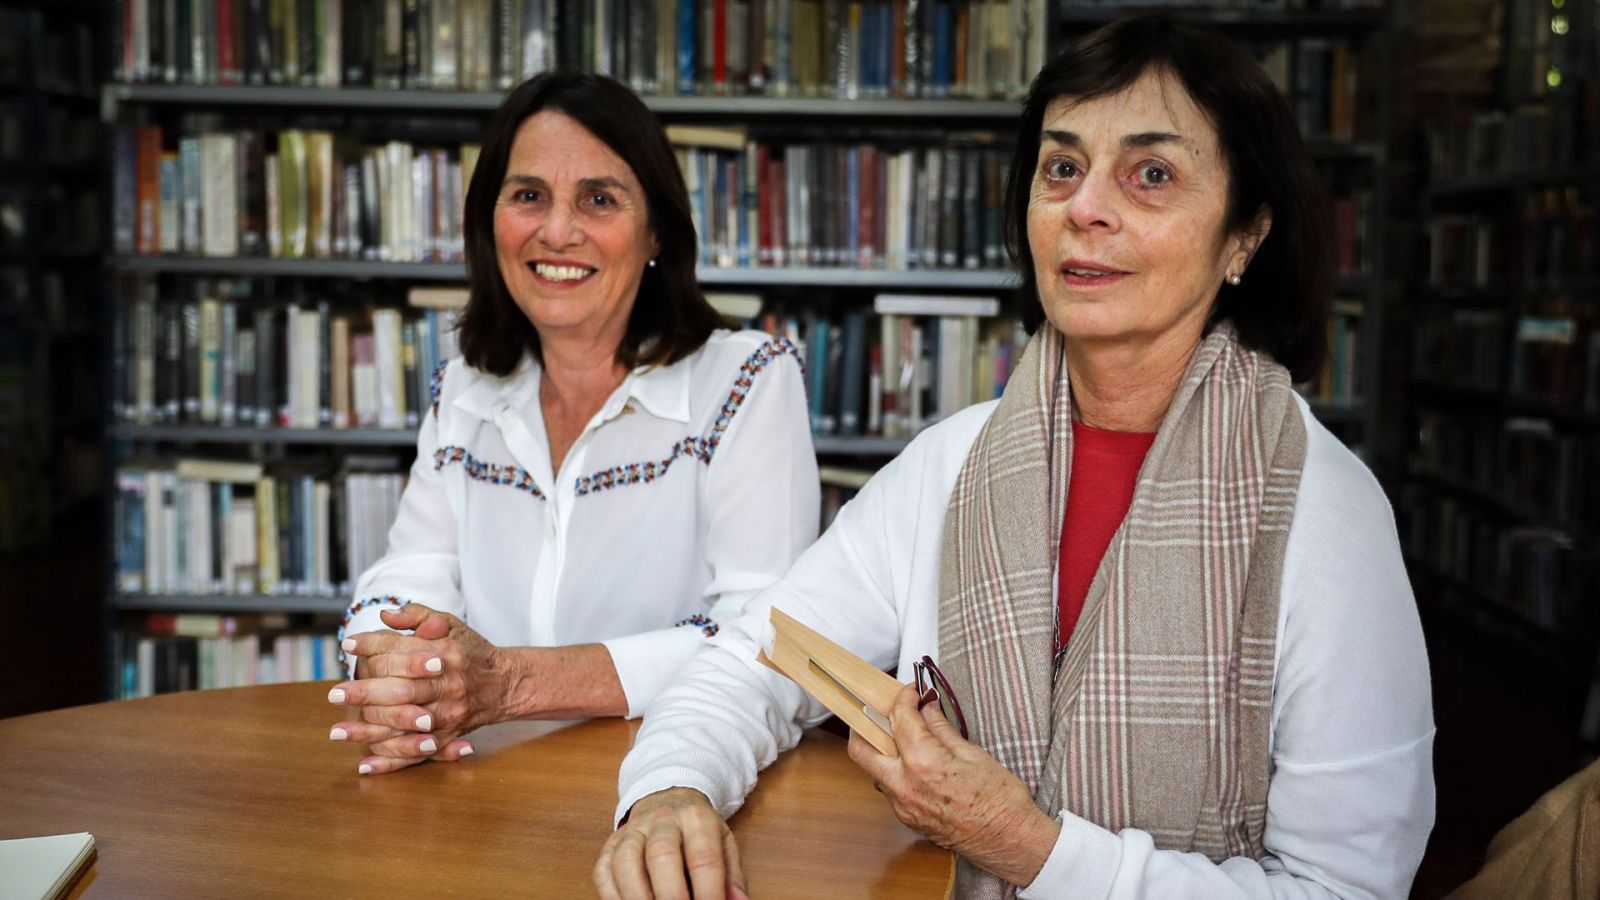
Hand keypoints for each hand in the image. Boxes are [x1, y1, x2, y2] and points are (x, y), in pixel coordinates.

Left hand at [329, 603, 513, 773]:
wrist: (504, 684)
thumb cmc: (471, 651)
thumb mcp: (450, 624)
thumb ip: (418, 616)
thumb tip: (384, 615)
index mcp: (447, 654)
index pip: (402, 650)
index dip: (373, 646)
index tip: (348, 645)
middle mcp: (448, 685)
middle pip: (400, 690)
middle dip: (364, 692)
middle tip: (334, 693)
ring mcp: (449, 714)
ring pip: (404, 724)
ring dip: (368, 730)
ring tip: (337, 732)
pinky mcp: (448, 736)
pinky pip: (417, 752)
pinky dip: (390, 762)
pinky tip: (365, 764)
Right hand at [594, 787, 748, 899]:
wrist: (667, 796)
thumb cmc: (698, 831)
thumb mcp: (724, 844)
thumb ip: (731, 877)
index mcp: (697, 819)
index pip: (703, 858)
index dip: (708, 891)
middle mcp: (663, 820)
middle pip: (661, 855)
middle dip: (671, 895)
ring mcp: (633, 830)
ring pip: (626, 861)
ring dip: (637, 897)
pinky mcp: (611, 843)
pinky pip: (604, 869)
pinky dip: (612, 895)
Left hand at [847, 682, 1060, 886]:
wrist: (1010, 841)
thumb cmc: (1001, 801)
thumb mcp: (973, 754)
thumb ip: (942, 729)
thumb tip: (927, 709)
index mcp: (923, 763)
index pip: (899, 719)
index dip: (903, 698)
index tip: (911, 692)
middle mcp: (904, 786)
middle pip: (861, 749)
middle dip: (865, 724)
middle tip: (884, 711)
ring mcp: (902, 806)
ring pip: (873, 770)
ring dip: (880, 749)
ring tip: (902, 736)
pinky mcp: (906, 820)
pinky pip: (889, 789)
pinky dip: (895, 770)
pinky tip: (915, 763)